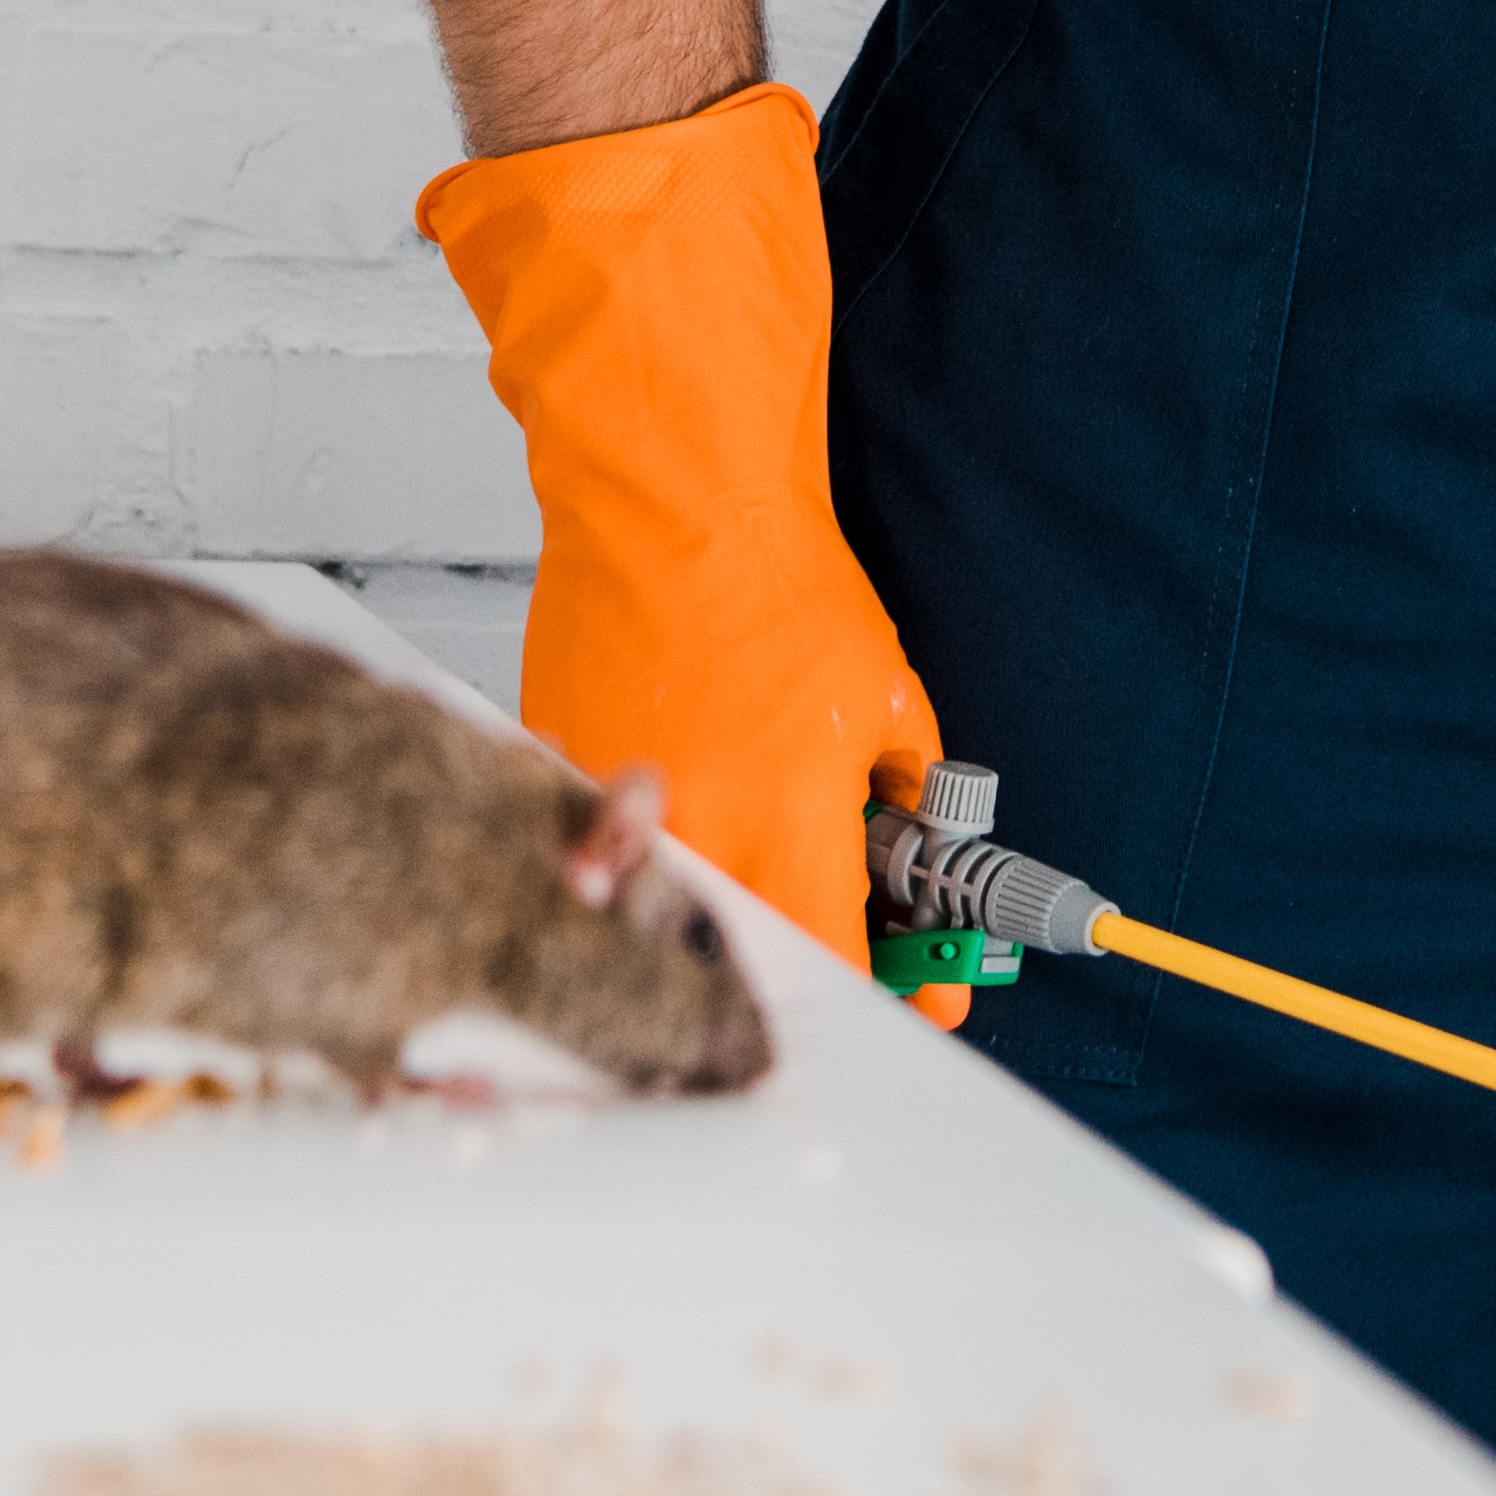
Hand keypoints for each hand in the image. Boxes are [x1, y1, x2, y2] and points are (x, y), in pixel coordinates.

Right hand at [424, 80, 966, 1003]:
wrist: (672, 499)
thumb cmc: (774, 581)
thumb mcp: (885, 691)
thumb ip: (906, 788)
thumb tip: (921, 850)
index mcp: (788, 818)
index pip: (842, 961)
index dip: (895, 989)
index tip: (929, 996)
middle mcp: (701, 835)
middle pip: (754, 964)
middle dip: (810, 959)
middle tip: (851, 932)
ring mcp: (622, 816)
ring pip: (673, 919)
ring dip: (726, 911)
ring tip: (760, 853)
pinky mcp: (566, 787)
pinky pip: (611, 853)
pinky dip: (649, 851)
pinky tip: (685, 800)